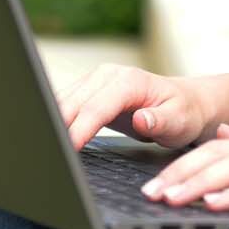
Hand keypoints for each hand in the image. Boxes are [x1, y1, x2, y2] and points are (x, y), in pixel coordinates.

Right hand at [55, 63, 217, 150]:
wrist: (187, 102)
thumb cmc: (184, 112)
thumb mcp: (179, 121)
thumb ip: (159, 120)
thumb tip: (140, 118)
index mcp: (129, 81)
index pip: (96, 107)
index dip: (80, 129)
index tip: (67, 149)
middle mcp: (108, 75)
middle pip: (73, 102)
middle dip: (57, 126)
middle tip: (46, 153)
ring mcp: (96, 81)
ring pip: (64, 101)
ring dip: (52, 122)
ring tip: (41, 147)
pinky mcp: (89, 91)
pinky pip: (66, 104)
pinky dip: (56, 119)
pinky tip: (49, 136)